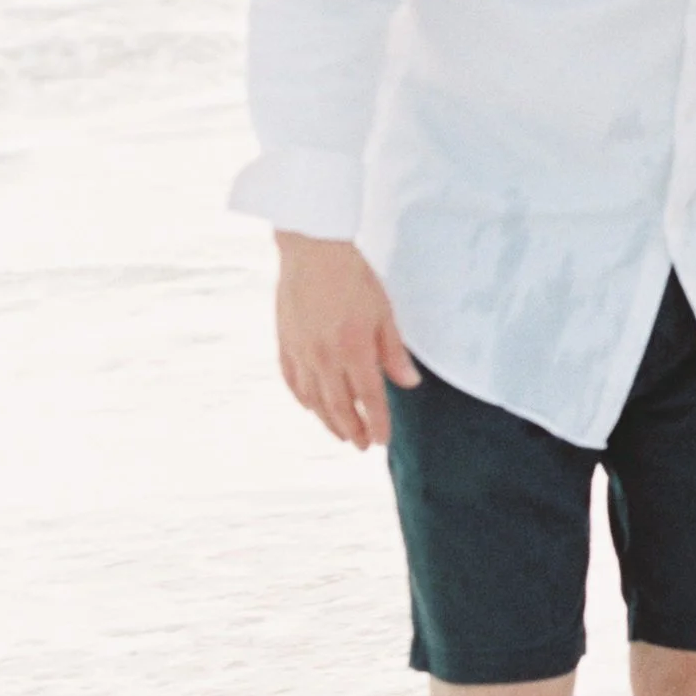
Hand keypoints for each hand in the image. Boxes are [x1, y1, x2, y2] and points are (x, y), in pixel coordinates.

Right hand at [275, 233, 420, 446]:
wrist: (313, 251)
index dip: (377, 424)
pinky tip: (311, 407)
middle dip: (353, 430)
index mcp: (354, 350)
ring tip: (341, 434)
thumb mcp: (384, 313)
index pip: (370, 400)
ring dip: (328, 421)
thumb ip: (394, 353)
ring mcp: (301, 353)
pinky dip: (303, 399)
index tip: (382, 441)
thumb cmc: (353, 277)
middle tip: (362, 445)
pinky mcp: (285, 344)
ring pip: (314, 400)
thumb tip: (410, 384)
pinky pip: (293, 382)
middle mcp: (325, 358)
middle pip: (339, 407)